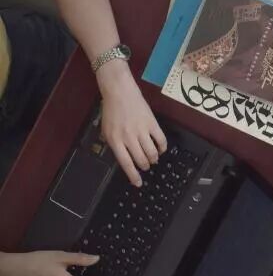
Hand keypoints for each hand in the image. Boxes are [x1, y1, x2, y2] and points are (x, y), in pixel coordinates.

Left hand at [96, 60, 165, 186]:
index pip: (126, 164)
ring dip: (153, 158)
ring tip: (153, 158)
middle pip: (141, 160)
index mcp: (115, 141)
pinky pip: (161, 140)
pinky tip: (161, 148)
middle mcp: (128, 138)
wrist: (119, 92)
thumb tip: (123, 155)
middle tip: (145, 166)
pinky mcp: (152, 124)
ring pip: (152, 153)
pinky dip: (162, 147)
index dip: (133, 176)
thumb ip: (113, 143)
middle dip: (144, 166)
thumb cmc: (111, 110)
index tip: (138, 183)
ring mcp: (141, 131)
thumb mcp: (106, 129)